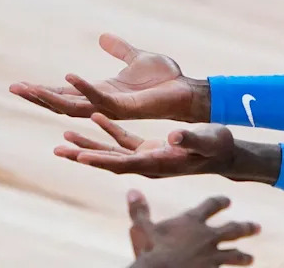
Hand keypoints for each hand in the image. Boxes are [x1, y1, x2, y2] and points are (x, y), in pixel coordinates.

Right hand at [9, 33, 208, 121]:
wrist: (187, 89)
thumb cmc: (165, 78)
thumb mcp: (136, 58)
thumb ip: (119, 50)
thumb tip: (102, 37)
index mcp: (102, 91)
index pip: (65, 93)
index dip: (43, 90)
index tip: (19, 85)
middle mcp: (102, 102)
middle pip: (62, 102)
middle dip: (37, 96)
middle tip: (13, 88)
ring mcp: (112, 106)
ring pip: (74, 106)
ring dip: (50, 96)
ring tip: (28, 87)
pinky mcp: (126, 106)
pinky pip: (100, 98)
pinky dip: (84, 87)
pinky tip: (70, 75)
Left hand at [55, 113, 234, 177]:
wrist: (224, 153)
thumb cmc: (218, 147)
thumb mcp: (208, 140)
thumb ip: (191, 138)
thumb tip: (174, 134)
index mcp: (159, 164)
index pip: (124, 164)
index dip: (102, 160)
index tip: (81, 156)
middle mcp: (147, 165)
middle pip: (109, 162)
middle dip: (83, 156)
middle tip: (58, 150)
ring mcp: (146, 158)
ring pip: (110, 154)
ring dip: (88, 146)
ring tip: (64, 139)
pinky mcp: (148, 150)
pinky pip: (122, 141)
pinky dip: (107, 131)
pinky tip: (94, 118)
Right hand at [126, 190, 259, 267]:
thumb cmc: (149, 251)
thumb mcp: (141, 229)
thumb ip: (139, 210)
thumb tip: (132, 190)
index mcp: (192, 221)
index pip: (212, 205)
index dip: (220, 202)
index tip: (227, 201)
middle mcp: (207, 236)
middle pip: (233, 229)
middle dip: (245, 227)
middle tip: (256, 227)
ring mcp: (212, 256)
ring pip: (234, 254)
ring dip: (243, 256)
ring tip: (250, 258)